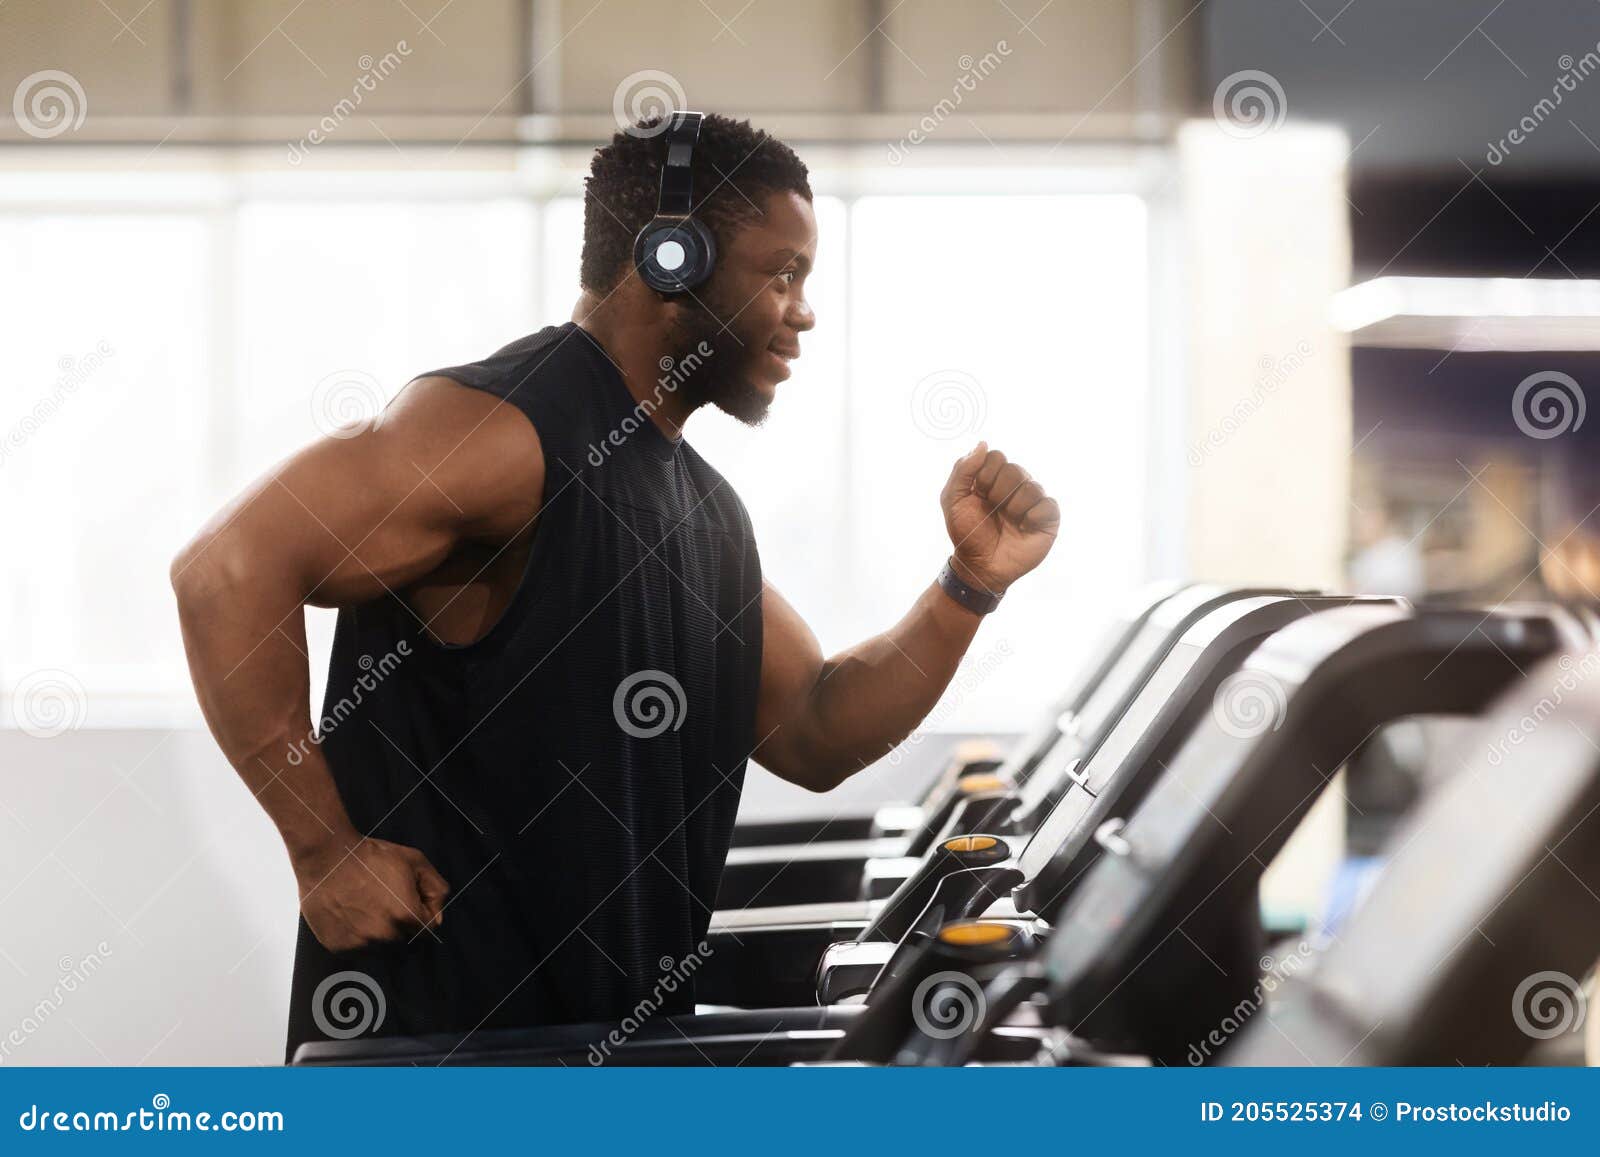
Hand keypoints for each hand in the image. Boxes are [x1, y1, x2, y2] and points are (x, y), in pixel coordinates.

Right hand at [294, 836, 449, 951]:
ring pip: (384, 950)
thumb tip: (438, 915)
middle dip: (404, 926)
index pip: (428, 930)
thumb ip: (436, 890)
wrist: (327, 859)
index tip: (411, 901)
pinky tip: (354, 917)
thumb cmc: (372, 857)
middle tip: (389, 904)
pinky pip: (360, 951)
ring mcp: (361, 944)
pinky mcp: (340, 948)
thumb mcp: (415, 861)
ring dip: (383, 935)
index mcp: (407, 917)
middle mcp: (385, 937)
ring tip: (371, 910)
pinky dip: (361, 938)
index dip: (423, 914)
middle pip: (407, 942)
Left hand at [941, 442, 1060, 593]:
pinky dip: (1033, 516)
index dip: (985, 475)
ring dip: (1014, 507)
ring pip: (1032, 486)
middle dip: (999, 492)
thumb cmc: (966, 534)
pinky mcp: (1048, 520)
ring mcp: (1032, 502)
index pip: (997, 457)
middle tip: (993, 511)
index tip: (978, 494)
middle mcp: (1015, 487)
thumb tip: (984, 444)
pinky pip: (1049, 505)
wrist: (979, 566)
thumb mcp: (953, 500)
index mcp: (993, 479)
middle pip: (1015, 469)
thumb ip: (963, 469)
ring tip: (1009, 522)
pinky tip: (1024, 527)